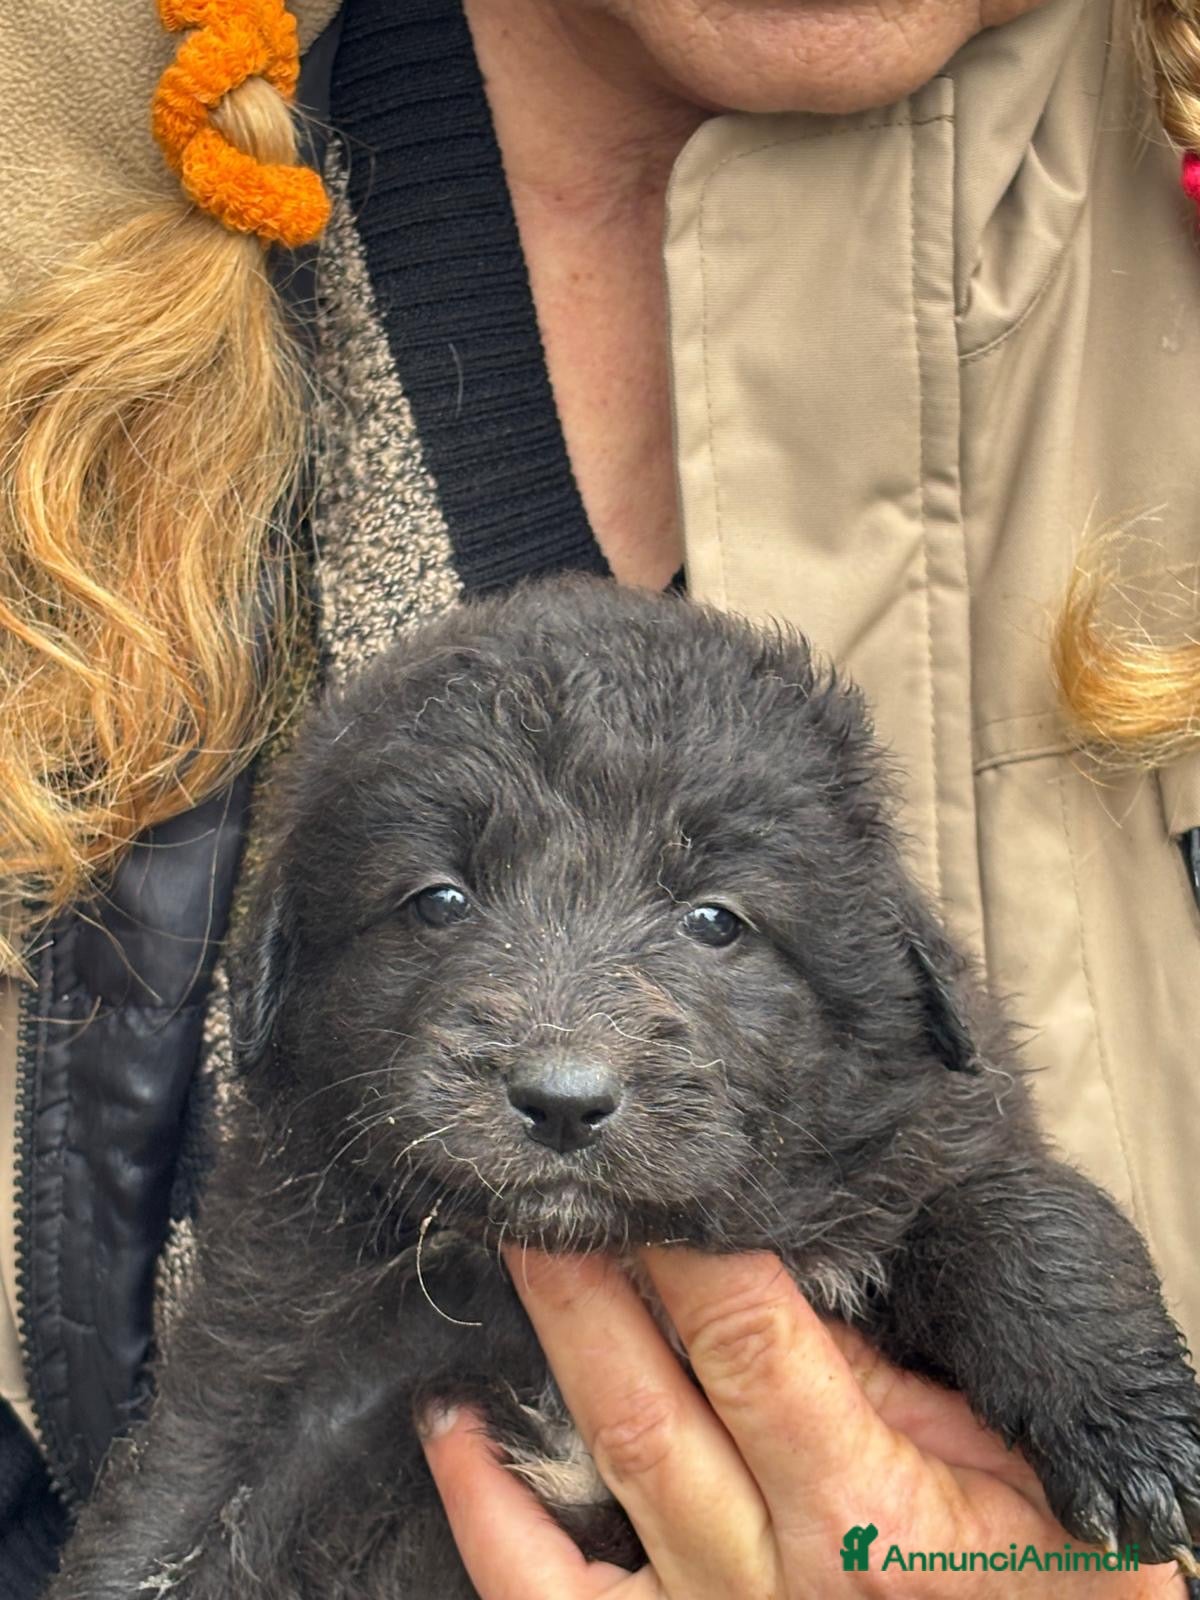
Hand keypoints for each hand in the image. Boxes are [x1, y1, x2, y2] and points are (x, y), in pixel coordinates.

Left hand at [421, 1247, 1188, 1597]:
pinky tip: (446, 1425)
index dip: (693, 1248)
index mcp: (860, 1506)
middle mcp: (765, 1569)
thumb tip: (791, 1292)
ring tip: (503, 1250)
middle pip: (648, 1394)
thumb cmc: (1035, 1582)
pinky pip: (541, 1592)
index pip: (751, 1343)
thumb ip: (897, 1386)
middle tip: (545, 1184)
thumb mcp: (1002, 1471)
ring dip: (543, 1349)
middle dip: (589, 1276)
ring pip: (599, 1464)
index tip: (659, 1171)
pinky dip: (481, 1508)